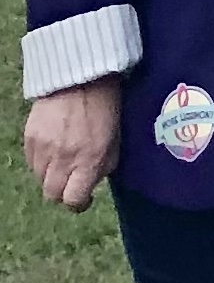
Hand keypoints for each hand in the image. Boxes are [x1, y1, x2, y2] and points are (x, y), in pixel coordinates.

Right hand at [25, 79, 120, 210]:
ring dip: (51, 176)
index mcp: (89, 160)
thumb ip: (103, 167)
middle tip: (71, 183)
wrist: (81, 79)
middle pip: (51, 194)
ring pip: (39, 179)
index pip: (73, 200)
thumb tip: (90, 185)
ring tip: (64, 162)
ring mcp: (43, 149)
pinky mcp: (29, 138)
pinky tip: (53, 149)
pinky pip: (31, 162)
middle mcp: (63, 159)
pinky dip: (41, 162)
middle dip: (62, 193)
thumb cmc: (106, 109)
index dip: (78, 204)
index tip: (83, 199)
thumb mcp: (116, 141)